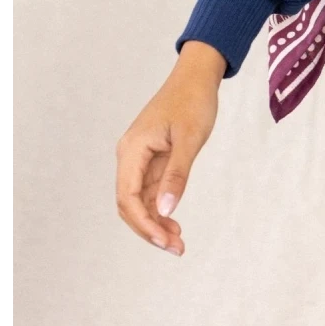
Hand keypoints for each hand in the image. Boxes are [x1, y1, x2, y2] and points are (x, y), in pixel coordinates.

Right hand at [115, 41, 226, 255]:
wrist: (197, 77)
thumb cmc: (193, 101)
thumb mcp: (189, 139)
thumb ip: (177, 175)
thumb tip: (166, 210)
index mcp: (132, 149)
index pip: (128, 198)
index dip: (144, 224)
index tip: (166, 241)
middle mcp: (129, 155)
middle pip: (129, 204)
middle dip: (148, 229)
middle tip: (176, 248)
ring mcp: (139, 158)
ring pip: (139, 201)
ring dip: (155, 223)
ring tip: (178, 242)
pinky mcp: (151, 159)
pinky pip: (150, 191)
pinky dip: (160, 209)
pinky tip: (174, 222)